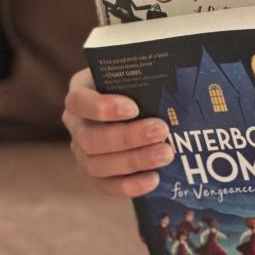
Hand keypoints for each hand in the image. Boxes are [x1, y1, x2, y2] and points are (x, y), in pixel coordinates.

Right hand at [61, 66, 171, 197]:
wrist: (142, 100)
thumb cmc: (142, 79)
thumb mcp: (140, 69)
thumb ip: (148, 70)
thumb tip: (178, 69)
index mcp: (81, 91)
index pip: (78, 101)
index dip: (102, 108)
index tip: (133, 107)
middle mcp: (76, 122)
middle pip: (89, 138)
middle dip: (127, 137)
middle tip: (161, 130)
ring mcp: (82, 150)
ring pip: (95, 165)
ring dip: (133, 161)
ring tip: (166, 154)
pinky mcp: (96, 172)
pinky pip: (105, 185)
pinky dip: (129, 186)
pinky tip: (154, 180)